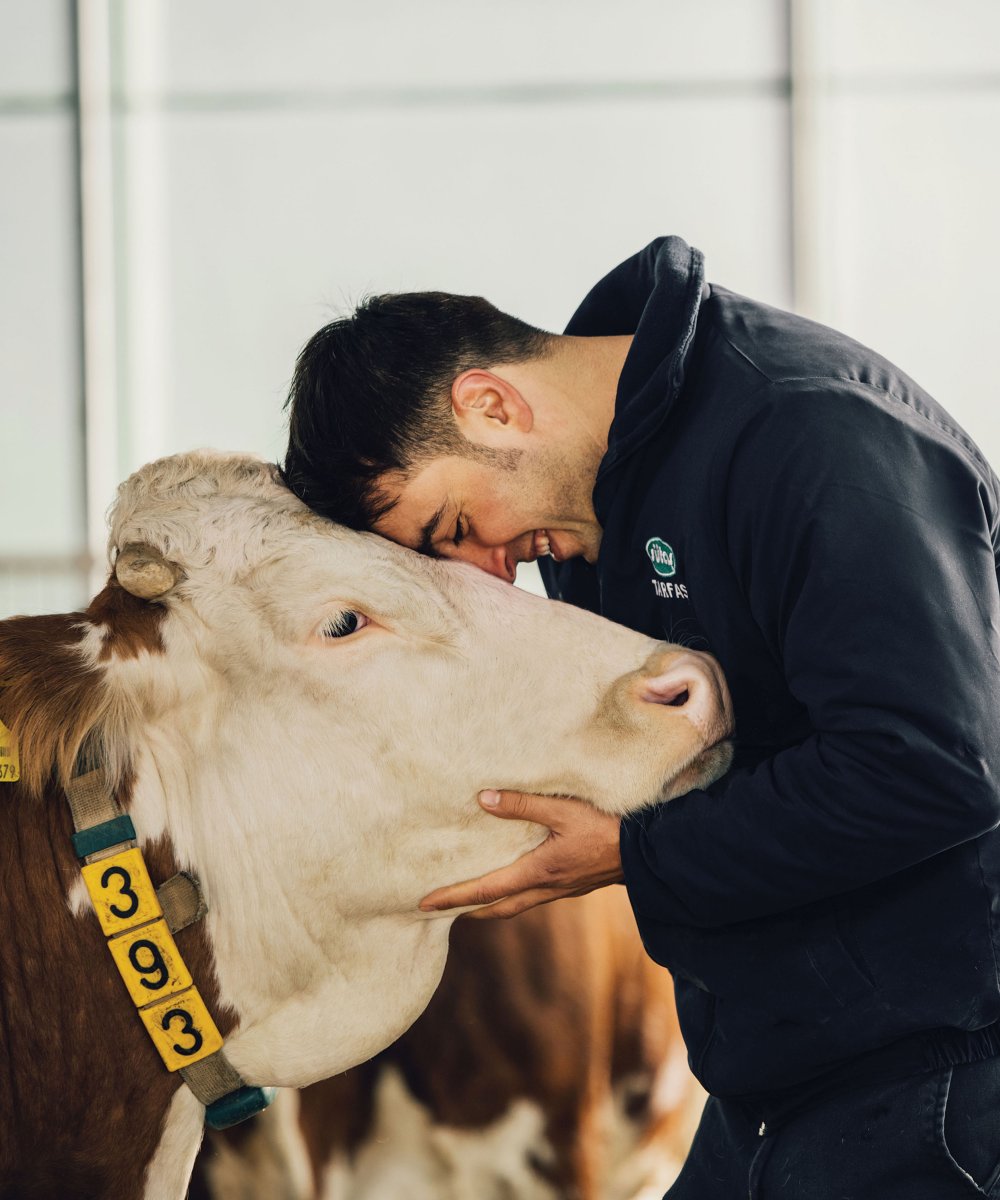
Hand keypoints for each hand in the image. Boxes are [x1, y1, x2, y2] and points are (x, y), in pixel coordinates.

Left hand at [419, 789, 623, 918]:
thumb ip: (523, 804)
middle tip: (440, 905)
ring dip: (489, 903)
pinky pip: (532, 896)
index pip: (484, 890)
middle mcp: (545, 889)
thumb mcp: (564, 810)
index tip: (423, 903)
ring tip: (470, 895)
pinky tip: (513, 878)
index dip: (452, 897)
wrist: (650, 852)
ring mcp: (560, 890)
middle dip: (466, 908)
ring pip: (515, 905)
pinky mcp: (572, 885)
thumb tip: (483, 799)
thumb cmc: (607, 827)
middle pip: (496, 908)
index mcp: (537, 873)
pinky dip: (512, 894)